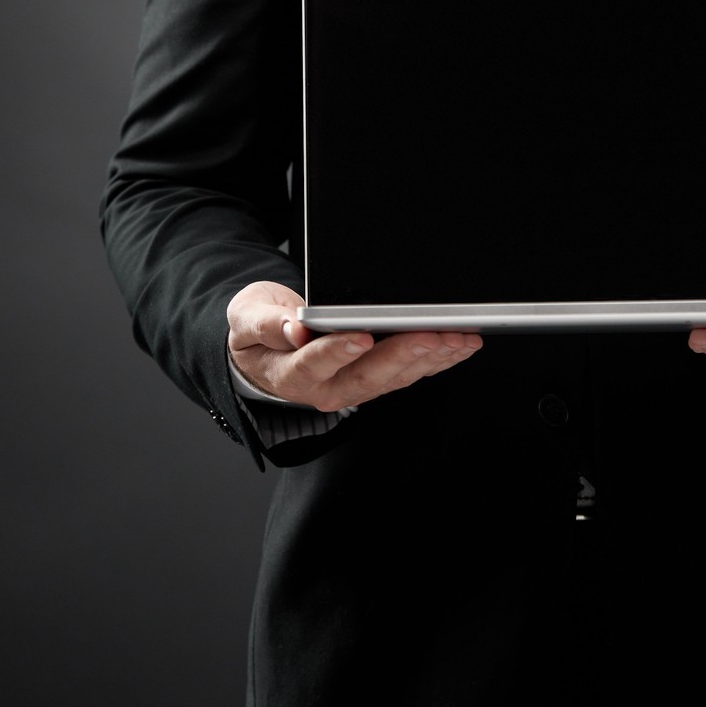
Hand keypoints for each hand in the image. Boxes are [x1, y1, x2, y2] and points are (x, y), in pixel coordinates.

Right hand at [226, 281, 482, 411]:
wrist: (266, 350)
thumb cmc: (258, 331)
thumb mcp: (247, 319)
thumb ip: (266, 324)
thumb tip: (293, 327)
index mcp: (290, 373)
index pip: (316, 362)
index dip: (339, 350)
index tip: (361, 336)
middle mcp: (326, 388)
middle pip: (368, 375)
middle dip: (404, 354)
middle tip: (433, 335)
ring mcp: (353, 388)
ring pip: (395, 378)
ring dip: (430, 358)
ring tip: (458, 338)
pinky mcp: (374, 381)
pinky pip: (407, 374)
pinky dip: (436, 359)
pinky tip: (458, 344)